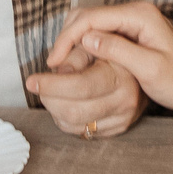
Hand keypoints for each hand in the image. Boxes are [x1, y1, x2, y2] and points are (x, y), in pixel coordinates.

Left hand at [27, 47, 147, 137]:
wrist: (141, 66)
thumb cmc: (111, 49)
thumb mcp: (95, 41)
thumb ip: (74, 53)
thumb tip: (56, 69)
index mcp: (122, 76)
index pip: (81, 87)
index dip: (51, 85)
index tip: (31, 81)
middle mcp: (125, 102)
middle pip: (73, 111)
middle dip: (48, 98)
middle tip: (39, 84)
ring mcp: (122, 119)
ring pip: (72, 125)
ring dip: (54, 108)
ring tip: (54, 90)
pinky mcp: (117, 130)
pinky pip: (80, 131)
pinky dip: (64, 118)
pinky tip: (66, 101)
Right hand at [40, 2, 172, 120]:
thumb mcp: (150, 69)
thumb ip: (119, 51)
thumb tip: (86, 39)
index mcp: (139, 15)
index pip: (91, 18)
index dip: (68, 38)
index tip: (55, 62)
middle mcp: (134, 12)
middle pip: (86, 15)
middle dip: (66, 38)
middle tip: (55, 66)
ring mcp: (131, 22)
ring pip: (89, 23)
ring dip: (72, 42)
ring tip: (62, 67)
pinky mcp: (129, 33)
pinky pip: (98, 33)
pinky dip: (82, 46)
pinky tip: (77, 65)